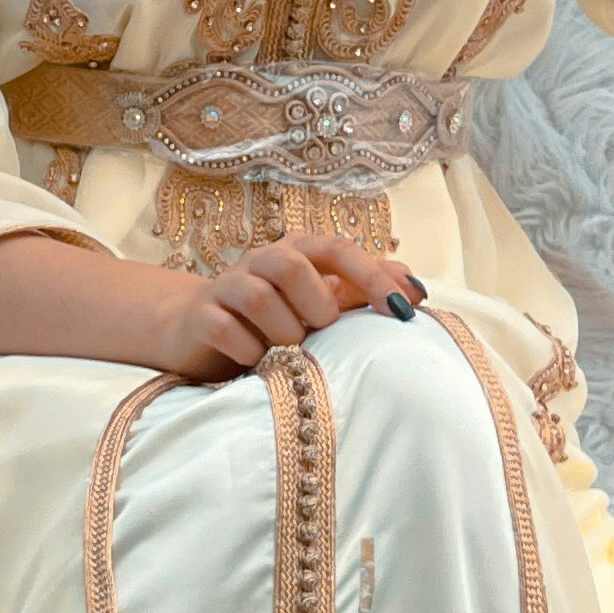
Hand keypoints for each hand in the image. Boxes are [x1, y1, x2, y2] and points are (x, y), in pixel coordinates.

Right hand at [134, 234, 425, 382]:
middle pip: (291, 264)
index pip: (338, 249)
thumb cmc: (272, 317)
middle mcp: (260, 261)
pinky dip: (248, 350)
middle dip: (315, 304)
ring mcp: (227, 287)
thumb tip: (416, 288)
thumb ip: (364, 291)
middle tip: (320, 331)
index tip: (403, 310)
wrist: (197, 328)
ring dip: (283, 331)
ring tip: (288, 350)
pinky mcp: (202, 318)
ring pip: (259, 296)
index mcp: (297, 252)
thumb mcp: (320, 301)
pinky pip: (226, 329)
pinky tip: (256, 362)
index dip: (372, 277)